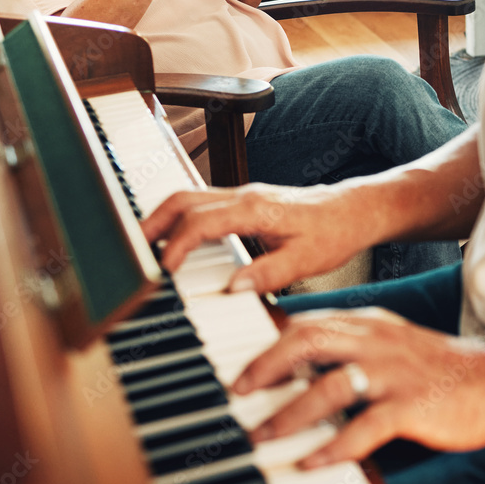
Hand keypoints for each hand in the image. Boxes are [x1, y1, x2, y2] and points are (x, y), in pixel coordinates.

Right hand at [141, 182, 371, 290]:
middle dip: (153, 223)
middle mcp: (245, 196)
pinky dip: (181, 219)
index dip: (178, 245)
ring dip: (163, 219)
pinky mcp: (245, 202)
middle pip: (185, 199)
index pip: (203, 221)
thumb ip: (271, 273)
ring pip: (190, 197)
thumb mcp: (308, 260)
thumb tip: (235, 287)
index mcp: (256, 209)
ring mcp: (243, 196)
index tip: (164, 270)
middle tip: (132, 251)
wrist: (352, 211)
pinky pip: (203, 204)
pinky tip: (175, 240)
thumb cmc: (333, 233)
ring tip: (143, 247)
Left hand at [233, 308, 484, 466]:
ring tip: (263, 436)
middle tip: (239, 392)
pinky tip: (310, 462)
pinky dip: (332, 446)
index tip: (242, 368)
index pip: (309, 323)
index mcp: (370, 324)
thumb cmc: (440, 371)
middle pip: (309, 341)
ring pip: (330, 385)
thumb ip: (352, 349)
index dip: (269, 344)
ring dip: (290, 412)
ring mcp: (394, 372)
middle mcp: (377, 341)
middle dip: (267, 367)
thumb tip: (303, 367)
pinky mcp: (411, 406)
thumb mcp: (392, 346)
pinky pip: (363, 427)